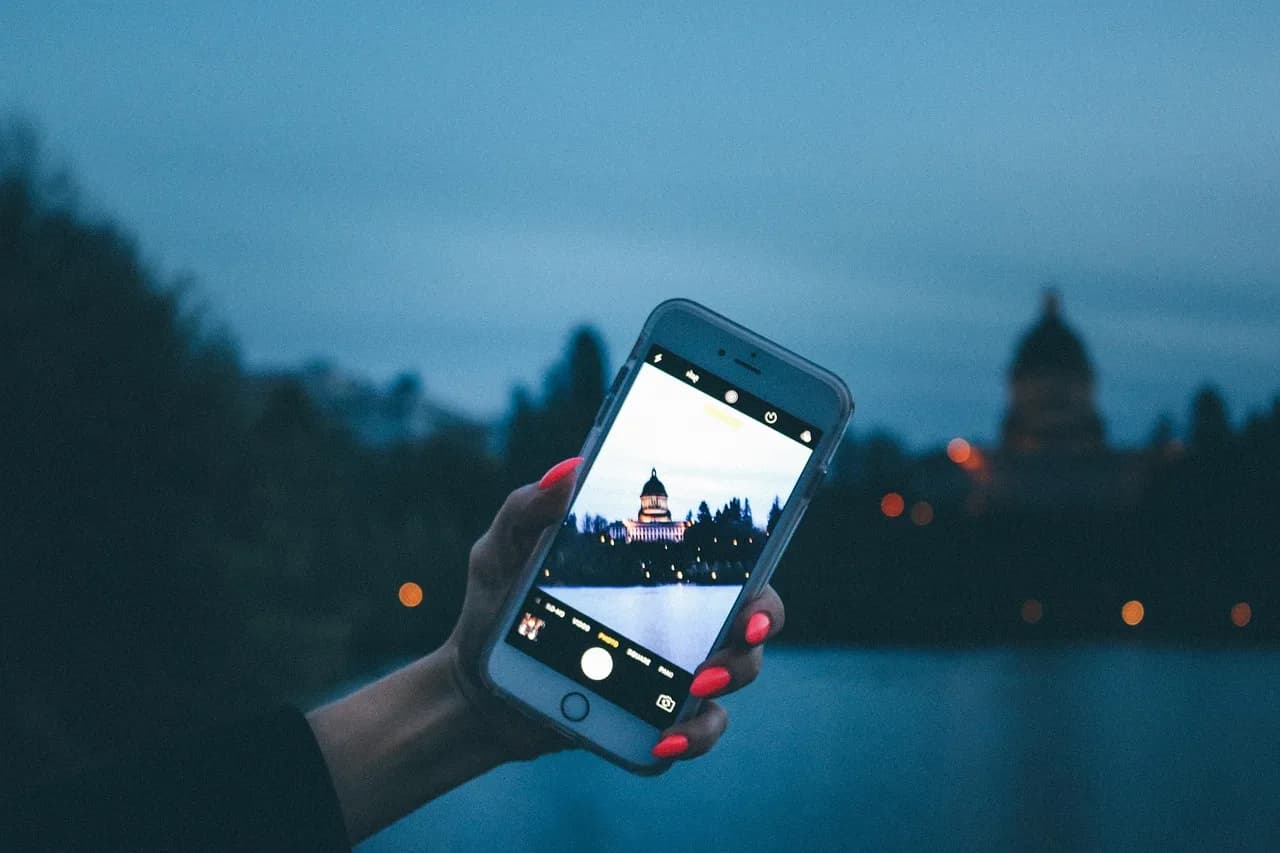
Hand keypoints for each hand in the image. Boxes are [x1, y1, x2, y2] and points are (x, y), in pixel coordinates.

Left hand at [447, 456, 785, 763]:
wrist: (477, 689)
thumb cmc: (498, 609)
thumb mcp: (501, 552)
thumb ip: (526, 509)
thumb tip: (566, 470)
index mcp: (658, 573)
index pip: (728, 561)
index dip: (759, 564)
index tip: (753, 571)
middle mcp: (679, 622)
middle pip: (753, 619)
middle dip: (760, 624)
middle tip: (742, 631)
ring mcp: (672, 673)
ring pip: (737, 678)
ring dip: (731, 678)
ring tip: (694, 686)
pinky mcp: (656, 720)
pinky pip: (695, 733)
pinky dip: (691, 737)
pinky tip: (661, 738)